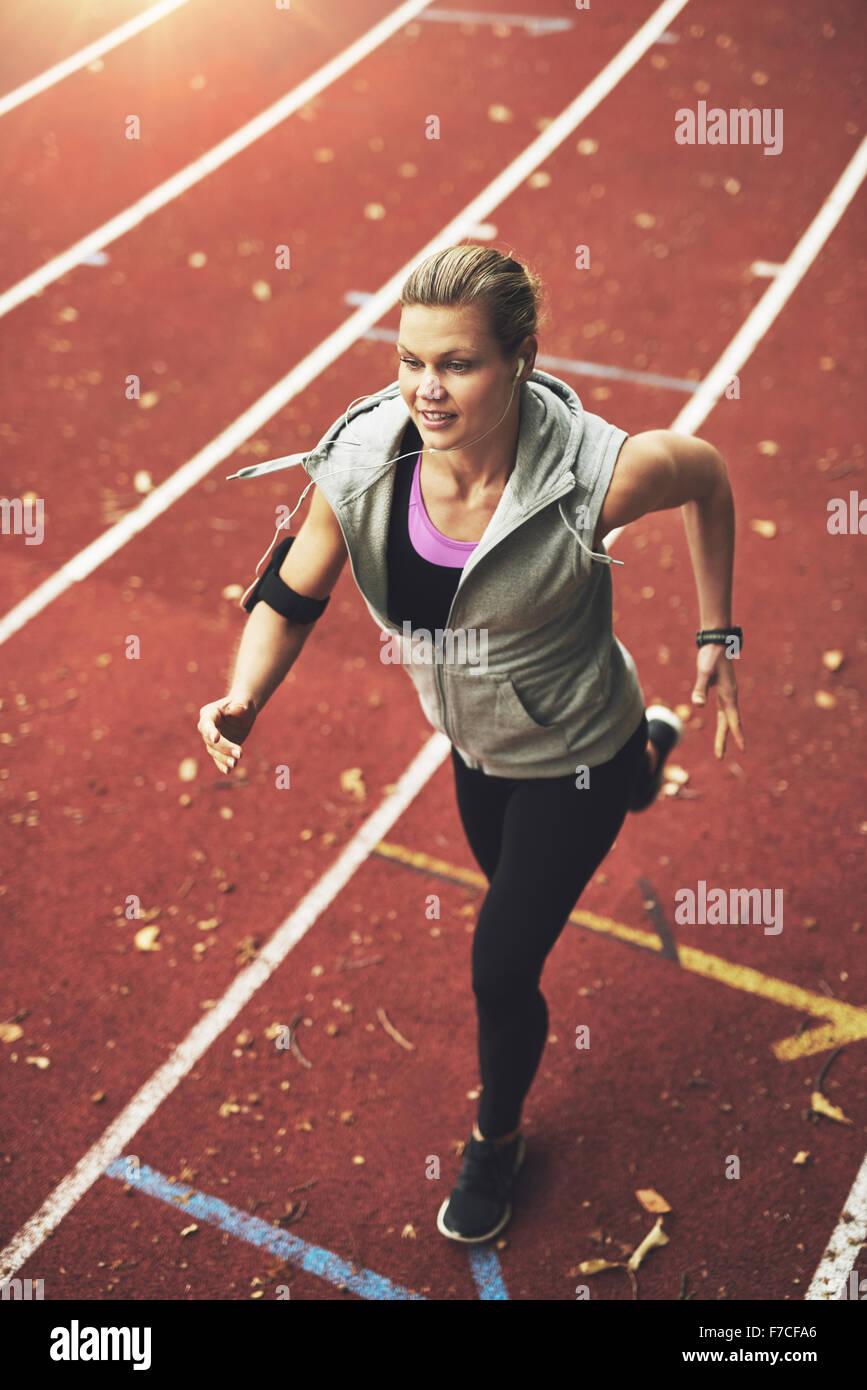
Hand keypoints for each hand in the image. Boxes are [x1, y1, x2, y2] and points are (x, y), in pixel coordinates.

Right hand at [198, 694, 256, 773]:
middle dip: (224, 748)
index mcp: (209, 714)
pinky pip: (218, 758)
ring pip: (214, 751)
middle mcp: (207, 728)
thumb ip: (239, 706)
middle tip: (239, 753)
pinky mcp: (219, 749)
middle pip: (211, 741)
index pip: (206, 724)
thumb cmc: (242, 704)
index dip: (210, 731)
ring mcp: (212, 740)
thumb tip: (236, 709)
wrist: (243, 712)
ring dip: (223, 759)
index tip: (216, 738)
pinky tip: (228, 770)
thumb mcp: (242, 703)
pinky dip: (222, 765)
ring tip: (234, 764)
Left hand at [691, 644, 745, 759]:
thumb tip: (697, 705)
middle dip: (724, 740)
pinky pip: (724, 710)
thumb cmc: (710, 656)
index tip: (743, 749)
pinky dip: (724, 720)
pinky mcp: (723, 690)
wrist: (716, 642)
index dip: (737, 734)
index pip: (733, 719)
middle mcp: (730, 696)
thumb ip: (700, 688)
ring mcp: (728, 693)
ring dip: (724, 732)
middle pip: (728, 722)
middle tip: (719, 757)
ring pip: (726, 717)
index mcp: (728, 694)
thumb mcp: (703, 672)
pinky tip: (722, 725)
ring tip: (720, 748)